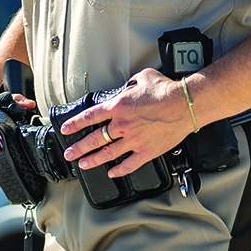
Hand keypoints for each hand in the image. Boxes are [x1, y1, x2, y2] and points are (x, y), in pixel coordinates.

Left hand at [58, 68, 193, 177]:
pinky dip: (119, 170)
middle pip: (94, 139)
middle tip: (69, 153)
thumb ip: (132, 83)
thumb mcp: (144, 77)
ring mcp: (134, 140)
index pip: (89, 117)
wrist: (184, 105)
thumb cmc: (166, 91)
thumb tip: (130, 86)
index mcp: (118, 106)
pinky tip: (112, 173)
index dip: (75, 124)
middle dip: (78, 148)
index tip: (66, 130)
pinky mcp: (147, 151)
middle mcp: (122, 125)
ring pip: (107, 154)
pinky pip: (129, 165)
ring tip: (83, 164)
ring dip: (93, 160)